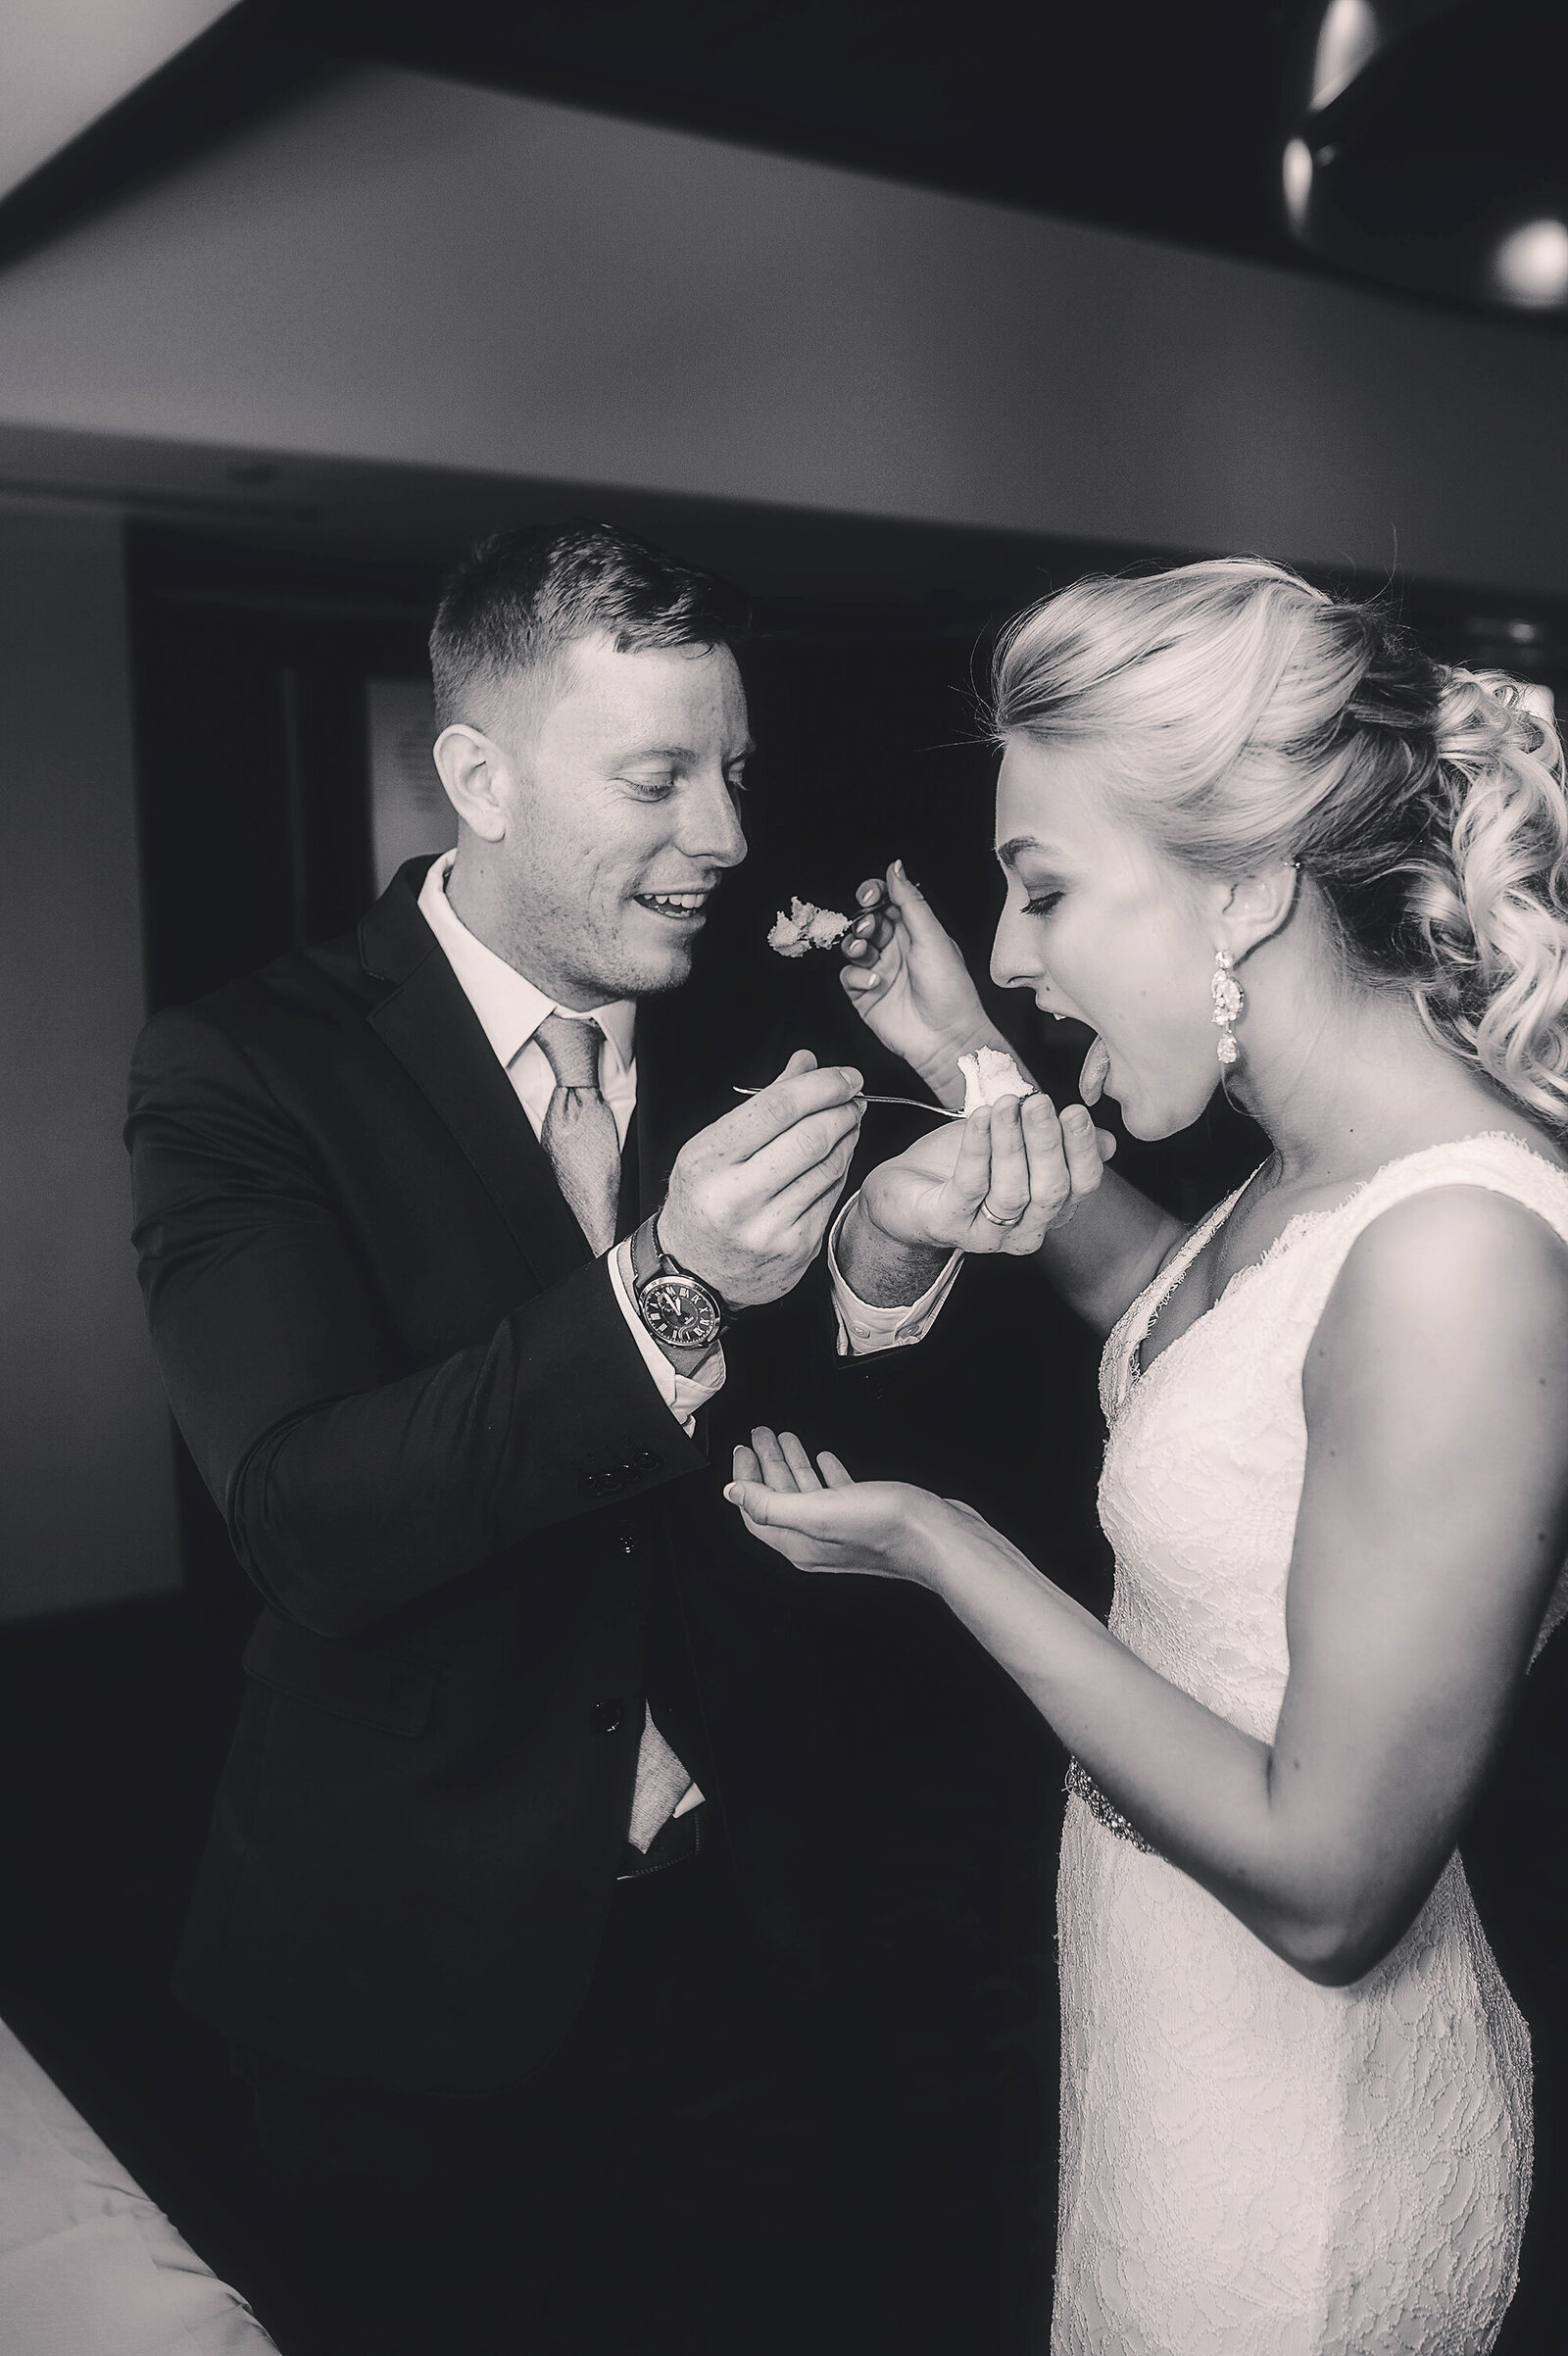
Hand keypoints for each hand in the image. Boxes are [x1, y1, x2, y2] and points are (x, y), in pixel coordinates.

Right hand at [660, 1050, 864, 1307]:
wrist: (693, 1273)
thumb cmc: (703, 1199)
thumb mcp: (712, 1147)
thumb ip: (763, 1103)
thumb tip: (806, 1062)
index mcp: (708, 1161)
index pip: (776, 1109)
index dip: (820, 1086)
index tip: (844, 1075)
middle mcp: (736, 1196)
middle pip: (809, 1137)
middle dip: (842, 1109)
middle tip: (854, 1095)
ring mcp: (768, 1227)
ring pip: (828, 1167)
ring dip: (848, 1136)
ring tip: (850, 1119)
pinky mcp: (796, 1249)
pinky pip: (831, 1196)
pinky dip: (840, 1168)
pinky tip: (839, 1155)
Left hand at [725, 1427, 944, 1580]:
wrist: (938, 1537)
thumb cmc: (887, 1528)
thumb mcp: (818, 1512)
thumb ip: (771, 1504)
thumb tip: (734, 1495)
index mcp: (799, 1542)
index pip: (756, 1510)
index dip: (745, 1478)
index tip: (742, 1450)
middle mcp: (817, 1539)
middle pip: (779, 1497)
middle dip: (766, 1462)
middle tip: (759, 1435)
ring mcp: (841, 1529)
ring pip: (805, 1491)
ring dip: (792, 1462)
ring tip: (784, 1437)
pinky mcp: (864, 1517)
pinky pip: (833, 1492)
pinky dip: (824, 1472)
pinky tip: (824, 1458)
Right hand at [839, 863, 995, 1104]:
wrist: (946, 1037)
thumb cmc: (950, 989)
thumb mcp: (933, 937)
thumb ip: (910, 901)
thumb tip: (896, 868)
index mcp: (914, 930)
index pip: (886, 900)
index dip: (874, 893)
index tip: (871, 895)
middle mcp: (895, 948)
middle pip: (865, 921)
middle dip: (863, 920)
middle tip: (871, 928)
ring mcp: (879, 970)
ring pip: (852, 947)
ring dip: (855, 945)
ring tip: (867, 952)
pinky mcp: (865, 995)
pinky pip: (848, 976)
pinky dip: (857, 976)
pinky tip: (875, 983)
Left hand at [855, 1091, 1115, 1257]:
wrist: (902, 1190)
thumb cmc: (961, 1164)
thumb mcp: (1016, 1145)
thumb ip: (1058, 1142)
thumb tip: (1108, 1142)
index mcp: (1049, 1210)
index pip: (1081, 1184)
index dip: (1082, 1148)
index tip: (1075, 1110)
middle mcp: (1025, 1230)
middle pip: (1050, 1190)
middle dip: (1047, 1142)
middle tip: (1041, 1101)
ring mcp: (986, 1235)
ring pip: (1012, 1191)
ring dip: (1011, 1142)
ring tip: (1006, 1104)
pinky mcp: (948, 1225)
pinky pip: (969, 1185)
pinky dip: (978, 1148)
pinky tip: (981, 1117)